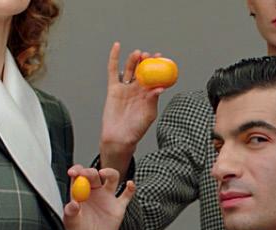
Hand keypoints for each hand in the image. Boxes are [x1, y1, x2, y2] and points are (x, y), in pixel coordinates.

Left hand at [64, 164, 134, 229]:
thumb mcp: (71, 224)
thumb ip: (71, 213)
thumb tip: (72, 204)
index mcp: (79, 193)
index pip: (78, 176)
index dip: (77, 170)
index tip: (74, 172)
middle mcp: (94, 192)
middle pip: (94, 175)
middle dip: (91, 172)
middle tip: (88, 174)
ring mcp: (107, 198)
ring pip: (111, 179)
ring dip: (110, 173)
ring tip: (105, 174)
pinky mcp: (118, 206)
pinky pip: (127, 195)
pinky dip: (130, 189)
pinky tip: (129, 185)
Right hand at [99, 42, 165, 171]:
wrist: (119, 137)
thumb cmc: (136, 129)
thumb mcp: (149, 115)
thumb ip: (153, 100)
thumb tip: (160, 87)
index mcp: (148, 94)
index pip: (154, 77)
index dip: (158, 67)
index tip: (162, 58)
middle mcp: (137, 89)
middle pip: (142, 70)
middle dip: (146, 61)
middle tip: (150, 55)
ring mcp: (125, 88)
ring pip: (129, 69)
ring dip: (134, 60)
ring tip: (138, 54)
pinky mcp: (113, 88)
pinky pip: (113, 70)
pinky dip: (114, 58)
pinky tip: (117, 46)